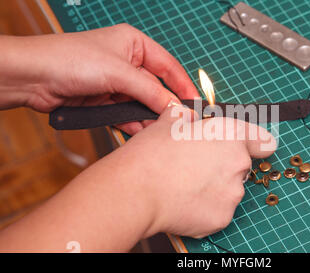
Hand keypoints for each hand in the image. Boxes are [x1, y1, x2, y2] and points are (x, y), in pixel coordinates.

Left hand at [0, 24, 198, 134]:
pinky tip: (140, 131)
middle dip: (165, 105)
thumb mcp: (119, 73)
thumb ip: (150, 91)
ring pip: (142, 104)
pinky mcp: (105, 100)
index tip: (195, 104)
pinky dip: (133, 123)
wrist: (33, 78)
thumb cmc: (70, 59)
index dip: (182, 85)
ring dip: (149, 117)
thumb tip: (175, 106)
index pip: (168, 66)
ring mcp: (115, 83)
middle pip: (156, 87)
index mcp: (134, 44)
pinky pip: (126, 114)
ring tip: (160, 130)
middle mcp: (127, 62)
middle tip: (179, 122)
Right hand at [0, 104, 275, 251]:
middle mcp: (238, 164)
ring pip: (229, 190)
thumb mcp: (169, 122)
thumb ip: (187, 118)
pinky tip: (184, 202)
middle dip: (224, 165)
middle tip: (196, 167)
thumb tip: (188, 116)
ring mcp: (232, 194)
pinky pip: (219, 211)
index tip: (264, 145)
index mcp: (229, 135)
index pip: (258, 137)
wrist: (136, 190)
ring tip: (185, 187)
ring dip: (215, 187)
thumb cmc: (151, 154)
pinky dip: (206, 208)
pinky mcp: (222, 218)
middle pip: (240, 165)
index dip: (259, 140)